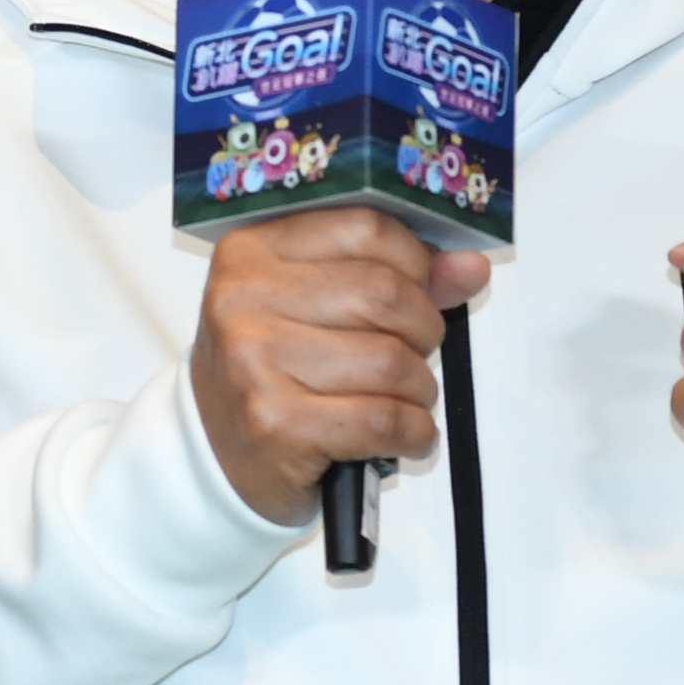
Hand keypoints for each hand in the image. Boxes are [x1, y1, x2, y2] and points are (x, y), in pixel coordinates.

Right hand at [192, 208, 493, 522]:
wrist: (212, 455)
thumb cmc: (270, 371)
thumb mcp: (312, 305)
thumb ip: (394, 276)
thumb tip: (471, 266)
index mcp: (251, 252)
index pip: (366, 229)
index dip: (416, 260)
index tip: (422, 287)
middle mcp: (244, 300)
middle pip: (386, 295)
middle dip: (424, 329)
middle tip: (415, 351)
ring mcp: (256, 364)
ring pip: (392, 362)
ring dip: (420, 388)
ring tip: (405, 398)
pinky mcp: (277, 425)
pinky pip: (383, 420)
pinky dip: (414, 431)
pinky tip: (404, 433)